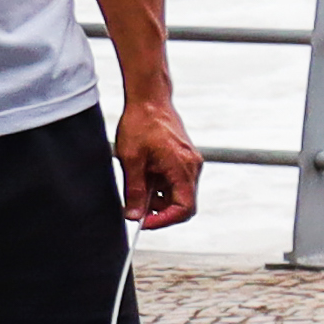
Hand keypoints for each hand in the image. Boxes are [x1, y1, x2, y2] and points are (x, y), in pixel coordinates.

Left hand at [116, 93, 201, 228]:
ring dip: (157, 197)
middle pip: (183, 202)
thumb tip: (134, 216)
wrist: (150, 100)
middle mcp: (192, 166)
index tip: (142, 223)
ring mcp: (190, 162)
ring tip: (136, 186)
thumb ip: (135, 191)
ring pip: (178, 192)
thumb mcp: (132, 160)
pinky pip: (176, 181)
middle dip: (158, 209)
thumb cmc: (141, 124)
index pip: (184, 208)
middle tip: (134, 206)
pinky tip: (144, 175)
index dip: (163, 221)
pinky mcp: (184, 158)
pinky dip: (160, 185)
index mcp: (182, 167)